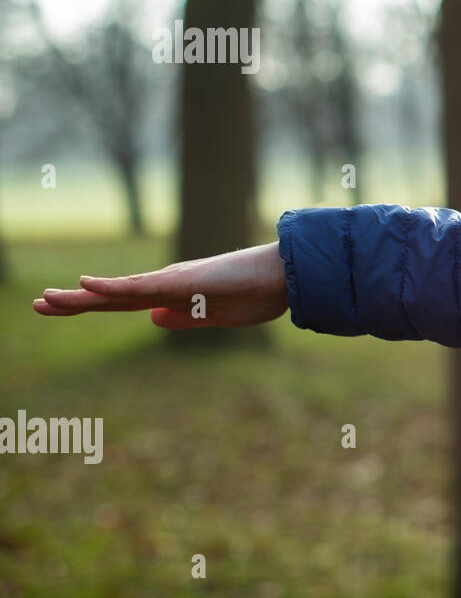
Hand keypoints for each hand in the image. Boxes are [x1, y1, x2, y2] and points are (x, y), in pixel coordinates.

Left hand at [33, 241, 288, 328]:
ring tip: (47, 299)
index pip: (123, 302)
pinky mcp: (182, 281)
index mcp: (175, 296)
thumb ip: (186, 318)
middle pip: (112, 297)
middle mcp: (167, 285)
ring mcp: (173, 282)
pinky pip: (141, 286)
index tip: (60, 306)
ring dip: (81, 297)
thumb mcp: (217, 316)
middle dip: (74, 302)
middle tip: (38, 304)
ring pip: (118, 292)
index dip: (90, 304)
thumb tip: (153, 320)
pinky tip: (86, 285)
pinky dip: (111, 286)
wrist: (286, 277)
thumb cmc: (261, 294)